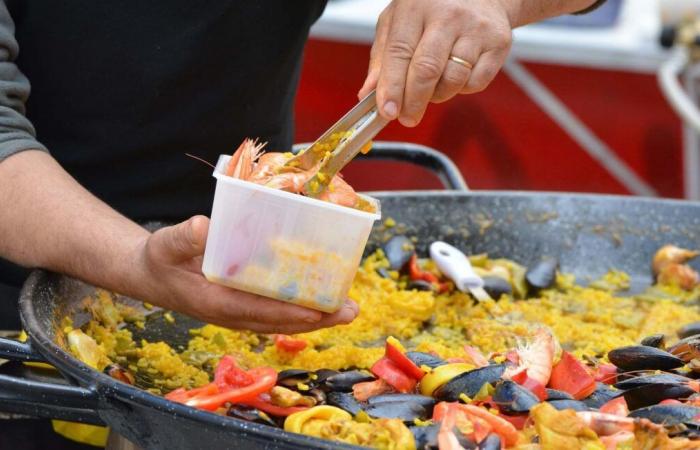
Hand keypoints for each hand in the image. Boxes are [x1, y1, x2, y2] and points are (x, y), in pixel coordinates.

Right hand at [133, 216, 358, 333]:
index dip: (289, 313)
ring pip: (282, 320)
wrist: (149, 275)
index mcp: (216, 303)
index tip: (318, 311)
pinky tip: (321, 299)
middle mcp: (232, 313)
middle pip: (281, 321)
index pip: (259, 311)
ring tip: (346, 309)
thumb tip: (203, 227)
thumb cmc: (159, 259)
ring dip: (315, 318)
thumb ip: (183, 238)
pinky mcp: (243, 306)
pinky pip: (276, 311)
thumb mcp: (165, 245)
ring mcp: (239, 312)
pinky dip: (300, 308)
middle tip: (350, 311)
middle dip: (317, 319)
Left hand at [358, 0, 513, 126]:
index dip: (392, 87)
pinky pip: (475, 83)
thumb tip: (368, 93)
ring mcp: (475, 29)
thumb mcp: (399, 22)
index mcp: (415, 8)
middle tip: (407, 118)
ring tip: (431, 88)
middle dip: (413, 102)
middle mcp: (447, 16)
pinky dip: (461, 89)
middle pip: (427, 70)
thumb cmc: (434, 8)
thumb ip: (382, 57)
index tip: (387, 111)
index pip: (399, 53)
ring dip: (437, 96)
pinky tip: (455, 75)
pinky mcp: (498, 43)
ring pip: (452, 80)